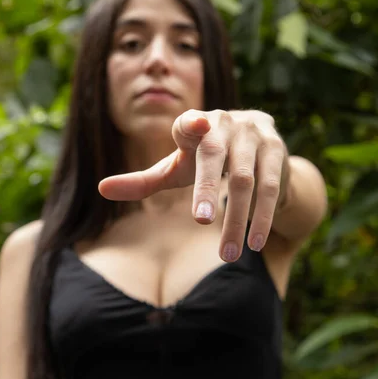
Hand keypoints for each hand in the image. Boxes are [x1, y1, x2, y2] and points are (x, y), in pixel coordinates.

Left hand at [98, 109, 287, 261]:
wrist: (258, 146)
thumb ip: (143, 181)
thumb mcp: (176, 169)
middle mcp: (225, 124)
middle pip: (216, 157)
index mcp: (195, 125)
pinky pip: (271, 185)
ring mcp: (254, 135)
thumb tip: (101, 189)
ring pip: (247, 180)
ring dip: (239, 218)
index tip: (193, 125)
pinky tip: (255, 242)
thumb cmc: (207, 159)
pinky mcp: (276, 149)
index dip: (191, 124)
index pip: (189, 123)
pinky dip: (263, 215)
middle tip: (201, 222)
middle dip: (209, 189)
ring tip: (228, 255)